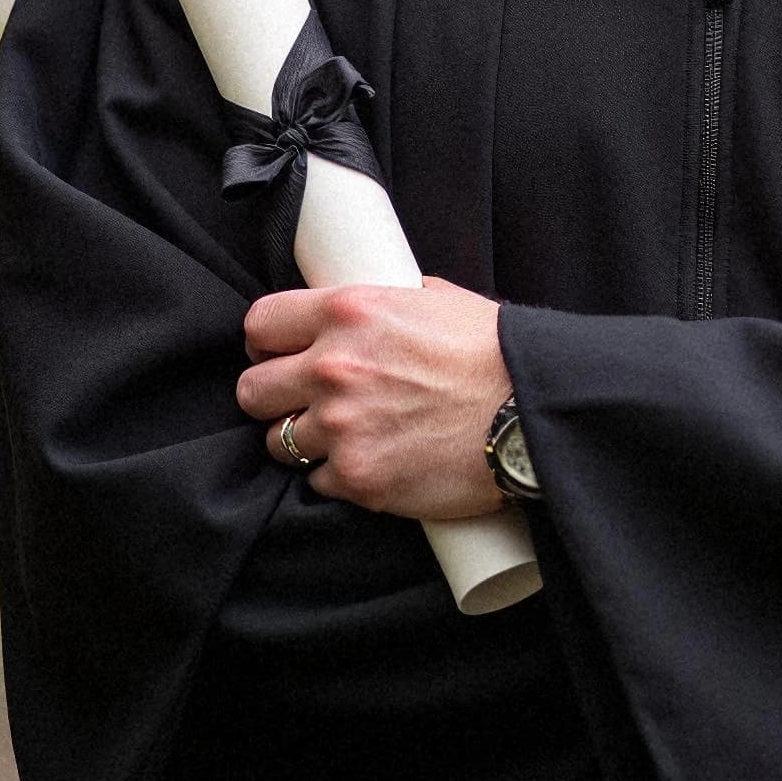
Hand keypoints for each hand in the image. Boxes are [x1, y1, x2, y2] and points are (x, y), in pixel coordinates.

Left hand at [236, 277, 513, 518]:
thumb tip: (370, 305)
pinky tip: (369, 461)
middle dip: (273, 396)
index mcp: (348, 311)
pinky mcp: (358, 478)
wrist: (529, 411)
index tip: (276, 353)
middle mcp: (333, 367)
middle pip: (252, 389)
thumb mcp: (436, 299)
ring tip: (342, 435)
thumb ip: (388, 302)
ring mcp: (341, 427)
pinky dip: (338, 475)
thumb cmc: (491, 352)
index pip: (260, 324)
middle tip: (302, 400)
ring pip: (277, 441)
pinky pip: (317, 481)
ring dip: (304, 440)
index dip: (265, 342)